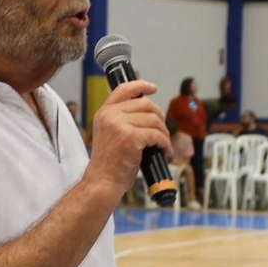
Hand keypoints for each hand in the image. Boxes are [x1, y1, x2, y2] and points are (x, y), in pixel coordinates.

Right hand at [83, 80, 170, 197]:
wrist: (102, 181)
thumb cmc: (109, 162)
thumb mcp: (109, 133)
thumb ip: (122, 119)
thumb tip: (148, 112)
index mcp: (104, 112)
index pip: (124, 89)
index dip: (141, 85)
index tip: (153, 88)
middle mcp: (110, 115)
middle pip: (145, 104)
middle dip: (159, 116)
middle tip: (162, 130)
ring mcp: (120, 125)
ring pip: (154, 120)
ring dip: (163, 132)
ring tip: (163, 143)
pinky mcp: (131, 137)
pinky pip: (157, 135)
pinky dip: (164, 143)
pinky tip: (165, 151)